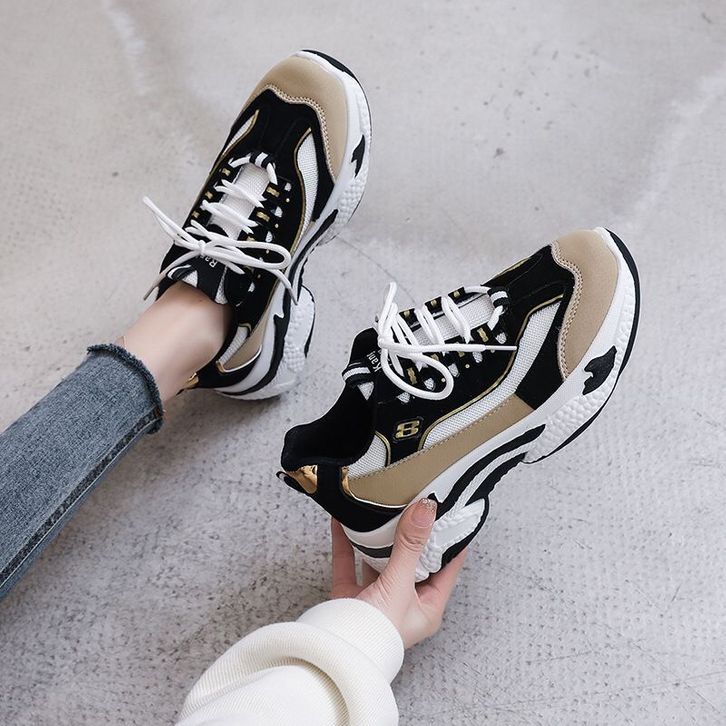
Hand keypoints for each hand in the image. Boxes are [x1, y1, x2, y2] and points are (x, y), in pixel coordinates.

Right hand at [330, 499, 466, 647]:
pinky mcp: (350, 596)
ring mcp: (376, 599)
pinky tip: (344, 523)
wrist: (335, 654)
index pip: (446, 567)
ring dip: (380, 538)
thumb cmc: (375, 635)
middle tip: (415, 505)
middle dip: (412, 534)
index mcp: (427, 607)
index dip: (450, 541)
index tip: (451, 513)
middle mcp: (404, 602)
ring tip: (384, 512)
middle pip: (413, 561)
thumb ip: (410, 546)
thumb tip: (426, 511)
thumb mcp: (399, 585)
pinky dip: (347, 542)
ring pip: (381, 561)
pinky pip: (349, 562)